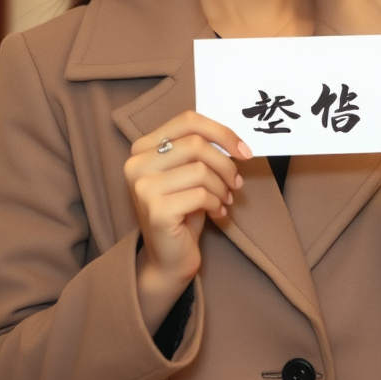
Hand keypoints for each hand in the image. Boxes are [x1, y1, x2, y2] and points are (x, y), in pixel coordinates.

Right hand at [125, 111, 251, 333]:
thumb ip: (201, 149)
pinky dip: (216, 202)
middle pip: (196, 144)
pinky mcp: (155, 210)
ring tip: (225, 198)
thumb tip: (235, 137)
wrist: (168, 258)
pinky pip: (200, 194)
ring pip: (200, 169)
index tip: (244, 149)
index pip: (187, 121)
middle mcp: (136, 164)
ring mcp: (143, 187)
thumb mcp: (189, 172)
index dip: (221, 131)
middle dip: (226, 163)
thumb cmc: (183, 210)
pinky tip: (217, 212)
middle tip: (236, 182)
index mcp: (143, 147)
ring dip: (222, 186)